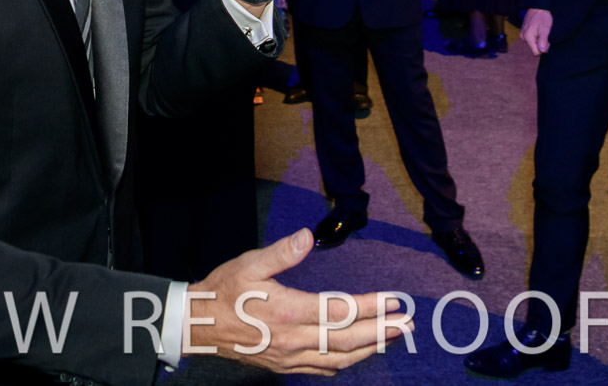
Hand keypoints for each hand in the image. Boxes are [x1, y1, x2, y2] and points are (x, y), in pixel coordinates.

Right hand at [185, 228, 401, 372]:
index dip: (371, 307)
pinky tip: (357, 355)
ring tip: (393, 339)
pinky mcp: (285, 367)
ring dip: (371, 349)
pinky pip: (324, 370)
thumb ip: (281, 253)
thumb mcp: (248, 264)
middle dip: (383, 331)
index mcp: (287, 311)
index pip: (340, 310)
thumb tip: (307, 237)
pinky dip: (346, 363)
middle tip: (408, 324)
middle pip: (348, 339)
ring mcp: (290, 357)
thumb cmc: (223, 292)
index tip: (395, 301)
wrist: (199, 327)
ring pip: (340, 359)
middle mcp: (293, 339)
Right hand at [522, 8, 551, 54]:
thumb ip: (543, 40)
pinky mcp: (524, 32)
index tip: (547, 38)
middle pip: (535, 48)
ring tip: (541, 30)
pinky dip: (536, 36)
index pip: (537, 52)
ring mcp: (522, 34)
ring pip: (533, 43)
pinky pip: (531, 38)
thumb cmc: (542, 16)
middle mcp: (523, 37)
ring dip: (539, 39)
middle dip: (541, 43)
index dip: (544, 48)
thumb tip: (542, 51)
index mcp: (527, 37)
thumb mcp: (545, 28)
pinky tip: (538, 28)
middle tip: (545, 33)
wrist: (537, 6)